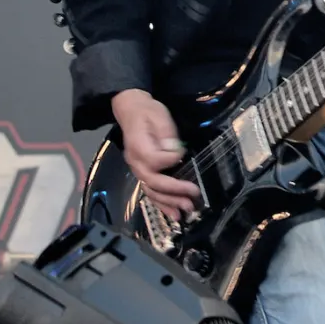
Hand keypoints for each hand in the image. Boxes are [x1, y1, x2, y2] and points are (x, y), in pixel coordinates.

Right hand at [111, 89, 199, 220]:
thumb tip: (175, 151)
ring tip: (184, 211)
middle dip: (174, 192)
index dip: (170, 160)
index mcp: (139, 146)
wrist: (131, 111)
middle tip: (192, 198)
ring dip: (168, 203)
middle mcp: (135, 162)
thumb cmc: (147, 112)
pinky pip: (150, 192)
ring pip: (151, 192)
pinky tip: (173, 212)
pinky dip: (161, 204)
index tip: (183, 153)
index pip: (155, 160)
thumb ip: (167, 134)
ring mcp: (137, 169)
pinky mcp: (142, 173)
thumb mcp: (159, 116)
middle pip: (153, 182)